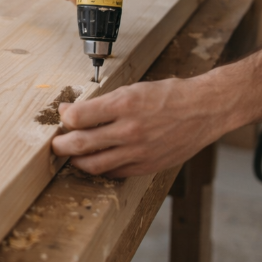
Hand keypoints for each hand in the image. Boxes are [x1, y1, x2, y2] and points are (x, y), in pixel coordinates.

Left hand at [51, 79, 219, 177]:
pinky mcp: (146, 166)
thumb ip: (105, 102)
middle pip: (80, 144)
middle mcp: (130, 129)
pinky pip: (114, 173)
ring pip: (93, 164)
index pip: (79, 117)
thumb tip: (76, 111)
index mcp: (125, 104)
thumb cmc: (171, 95)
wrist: (205, 110)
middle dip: (61, 145)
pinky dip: (100, 169)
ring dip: (76, 161)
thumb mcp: (135, 88)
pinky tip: (96, 162)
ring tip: (71, 156)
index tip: (63, 115)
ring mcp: (138, 151)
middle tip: (56, 143)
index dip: (65, 117)